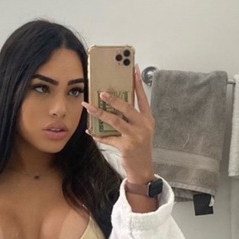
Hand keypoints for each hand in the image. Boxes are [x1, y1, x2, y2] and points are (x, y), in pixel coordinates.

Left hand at [82, 64, 155, 183]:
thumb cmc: (140, 149)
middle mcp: (143, 126)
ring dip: (100, 113)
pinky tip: (90, 131)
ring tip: (89, 107)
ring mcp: (135, 136)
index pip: (143, 98)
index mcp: (148, 120)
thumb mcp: (141, 131)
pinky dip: (98, 135)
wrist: (143, 169)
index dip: (138, 83)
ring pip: (115, 121)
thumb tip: (115, 106)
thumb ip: (132, 119)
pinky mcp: (126, 147)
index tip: (133, 69)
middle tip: (102, 92)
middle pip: (127, 108)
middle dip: (113, 99)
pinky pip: (108, 138)